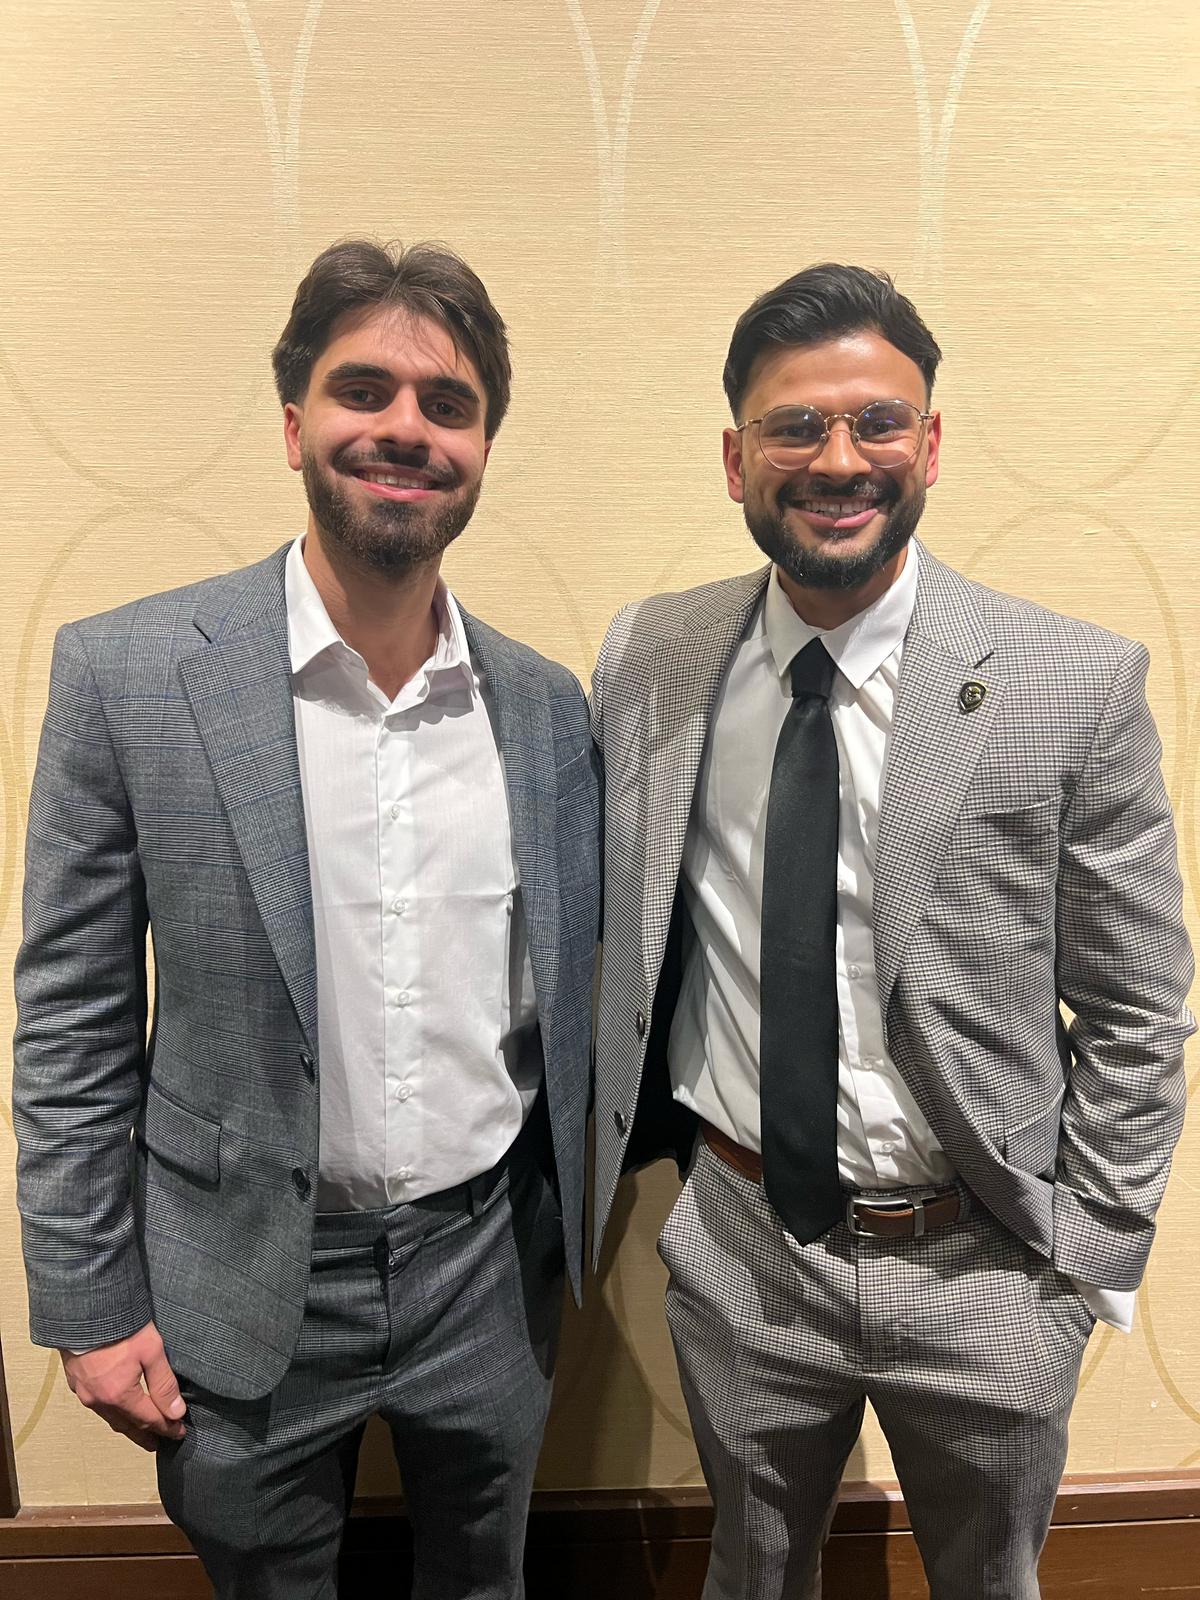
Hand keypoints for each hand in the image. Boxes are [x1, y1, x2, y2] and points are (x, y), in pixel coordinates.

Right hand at [60, 1321, 186, 1451]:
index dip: (166, 1428)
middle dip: (146, 1435)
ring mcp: (85, 1393)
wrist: (84, 1310)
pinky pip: (98, 1407)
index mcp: (119, 1396)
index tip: (179, 1433)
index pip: (149, 1419)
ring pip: (111, 1418)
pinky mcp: (76, 1382)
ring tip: (141, 1430)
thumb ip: (163, 1384)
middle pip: (127, 1425)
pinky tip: (118, 1410)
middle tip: (159, 1443)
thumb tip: (175, 1413)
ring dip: (128, 1426)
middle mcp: (99, 1401)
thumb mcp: (151, 1351)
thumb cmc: (120, 1328)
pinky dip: (113, 1413)